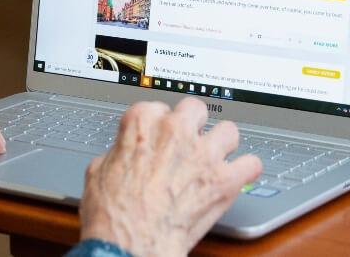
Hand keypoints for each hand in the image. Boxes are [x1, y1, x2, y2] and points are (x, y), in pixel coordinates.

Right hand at [80, 98, 261, 256]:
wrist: (132, 242)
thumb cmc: (113, 213)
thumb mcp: (98, 171)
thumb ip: (119, 152)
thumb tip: (123, 155)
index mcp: (143, 122)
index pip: (158, 107)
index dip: (158, 124)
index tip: (159, 136)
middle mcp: (176, 131)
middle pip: (196, 108)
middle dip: (193, 124)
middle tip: (189, 141)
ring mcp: (204, 154)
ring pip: (229, 130)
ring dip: (223, 144)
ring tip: (216, 157)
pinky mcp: (224, 180)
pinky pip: (251, 163)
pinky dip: (245, 171)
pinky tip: (237, 177)